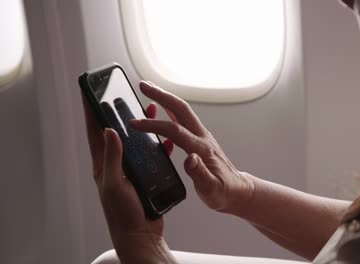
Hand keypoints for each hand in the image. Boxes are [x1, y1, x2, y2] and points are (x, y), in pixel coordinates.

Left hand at [81, 95, 176, 263]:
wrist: (141, 234)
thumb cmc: (124, 214)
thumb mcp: (115, 184)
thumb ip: (112, 158)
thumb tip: (109, 131)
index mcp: (103, 165)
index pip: (94, 132)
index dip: (91, 110)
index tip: (88, 91)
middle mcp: (116, 164)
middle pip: (116, 131)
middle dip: (117, 111)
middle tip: (122, 94)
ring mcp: (131, 169)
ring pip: (136, 141)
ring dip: (141, 125)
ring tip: (149, 109)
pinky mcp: (145, 175)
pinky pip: (152, 155)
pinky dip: (158, 144)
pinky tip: (165, 138)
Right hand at [130, 81, 254, 212]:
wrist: (237, 190)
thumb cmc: (224, 192)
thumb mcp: (211, 189)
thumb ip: (200, 174)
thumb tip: (189, 158)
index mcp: (202, 149)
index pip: (175, 131)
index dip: (154, 125)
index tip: (135, 123)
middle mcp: (202, 137)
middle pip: (180, 109)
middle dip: (161, 95)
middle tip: (143, 85)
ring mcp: (202, 136)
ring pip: (182, 111)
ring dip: (165, 99)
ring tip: (148, 90)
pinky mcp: (200, 139)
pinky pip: (183, 120)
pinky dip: (170, 110)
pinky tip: (162, 110)